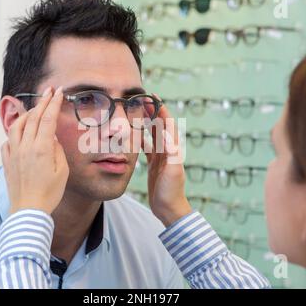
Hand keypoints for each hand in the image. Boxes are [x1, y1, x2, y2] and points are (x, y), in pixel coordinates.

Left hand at [1, 86, 68, 214]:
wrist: (29, 210)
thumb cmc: (49, 193)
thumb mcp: (62, 171)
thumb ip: (57, 150)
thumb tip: (52, 138)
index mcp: (41, 148)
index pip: (48, 119)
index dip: (54, 103)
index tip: (59, 92)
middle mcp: (25, 147)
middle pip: (33, 117)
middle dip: (42, 102)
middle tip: (49, 91)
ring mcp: (14, 153)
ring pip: (17, 125)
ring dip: (27, 114)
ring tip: (35, 109)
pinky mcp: (7, 161)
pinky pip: (8, 140)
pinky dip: (16, 132)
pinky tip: (21, 133)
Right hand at [142, 96, 191, 226]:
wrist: (169, 208)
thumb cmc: (171, 191)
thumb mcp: (172, 172)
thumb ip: (171, 155)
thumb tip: (168, 137)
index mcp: (172, 149)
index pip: (167, 124)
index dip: (160, 109)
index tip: (152, 96)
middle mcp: (167, 150)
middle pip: (159, 126)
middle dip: (152, 112)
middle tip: (140, 100)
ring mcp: (161, 157)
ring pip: (153, 135)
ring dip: (146, 123)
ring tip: (136, 113)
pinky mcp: (154, 165)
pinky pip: (147, 148)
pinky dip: (141, 139)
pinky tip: (133, 136)